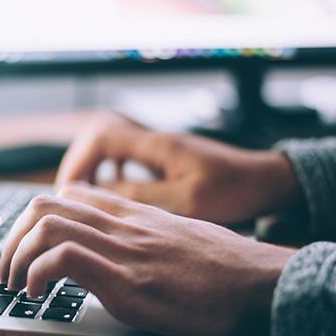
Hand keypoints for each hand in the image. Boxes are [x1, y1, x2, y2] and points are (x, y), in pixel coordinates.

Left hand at [0, 183, 294, 335]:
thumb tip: (119, 250)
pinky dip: (37, 274)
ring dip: (15, 256)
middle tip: (7, 269)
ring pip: (46, 225)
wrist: (261, 283)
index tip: (26, 246)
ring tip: (14, 284)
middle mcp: (122, 224)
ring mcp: (123, 249)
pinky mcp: (127, 281)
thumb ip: (143, 236)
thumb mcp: (177, 238)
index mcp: (132, 214)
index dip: (35, 218)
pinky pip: (64, 258)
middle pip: (44, 204)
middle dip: (11, 237)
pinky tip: (37, 295)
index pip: (68, 195)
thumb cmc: (224, 268)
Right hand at [56, 113, 301, 223]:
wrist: (266, 180)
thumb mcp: (188, 200)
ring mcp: (159, 147)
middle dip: (79, 163)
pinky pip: (126, 155)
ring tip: (85, 193)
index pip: (102, 137)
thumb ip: (143, 195)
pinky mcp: (165, 157)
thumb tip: (102, 194)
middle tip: (70, 194)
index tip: (69, 189)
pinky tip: (113, 190)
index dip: (79, 161)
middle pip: (100, 136)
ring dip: (93, 166)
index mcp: (158, 145)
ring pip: (111, 145)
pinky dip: (111, 170)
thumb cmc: (235, 189)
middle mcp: (155, 140)